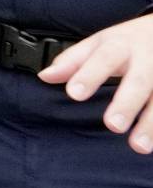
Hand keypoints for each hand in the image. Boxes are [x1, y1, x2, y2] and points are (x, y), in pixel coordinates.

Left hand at [39, 14, 152, 152]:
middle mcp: (147, 59)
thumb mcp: (99, 42)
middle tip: (113, 124)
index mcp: (121, 46)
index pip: (103, 58)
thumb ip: (73, 61)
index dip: (89, 75)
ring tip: (139, 146)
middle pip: (139, 81)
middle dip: (126, 103)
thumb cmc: (127, 41)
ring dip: (151, 123)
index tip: (74, 94)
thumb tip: (45, 76)